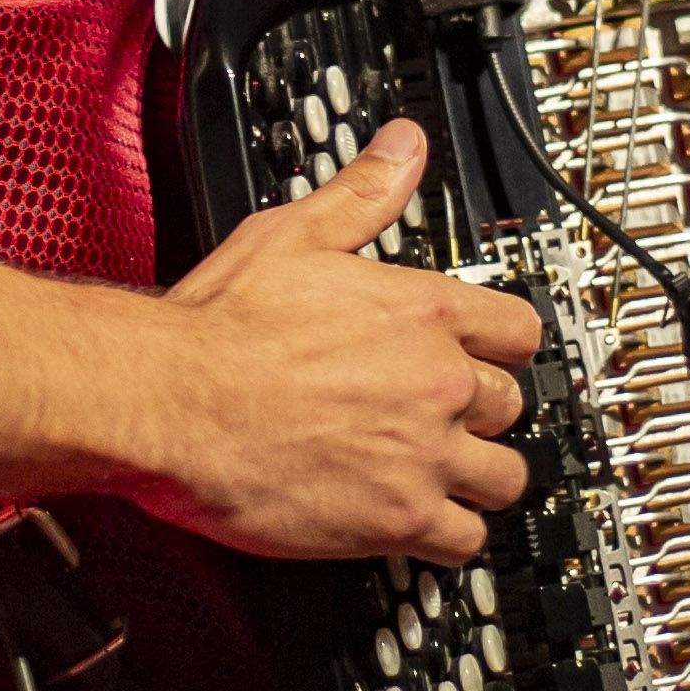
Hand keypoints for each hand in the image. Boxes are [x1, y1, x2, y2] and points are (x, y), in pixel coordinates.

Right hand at [144, 123, 539, 567]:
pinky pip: (465, 542)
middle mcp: (439, 383)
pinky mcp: (398, 519)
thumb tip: (403, 148)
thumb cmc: (218, 328)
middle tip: (447, 420)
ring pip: (504, 478)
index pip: (520, 330)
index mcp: (423, 312)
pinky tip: (421, 527)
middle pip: (513, 406)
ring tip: (445, 479)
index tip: (490, 359)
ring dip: (478, 479)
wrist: (169, 403)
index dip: (505, 347)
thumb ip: (361, 194)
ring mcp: (425, 455)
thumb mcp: (292, 234)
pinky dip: (449, 538)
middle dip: (483, 414)